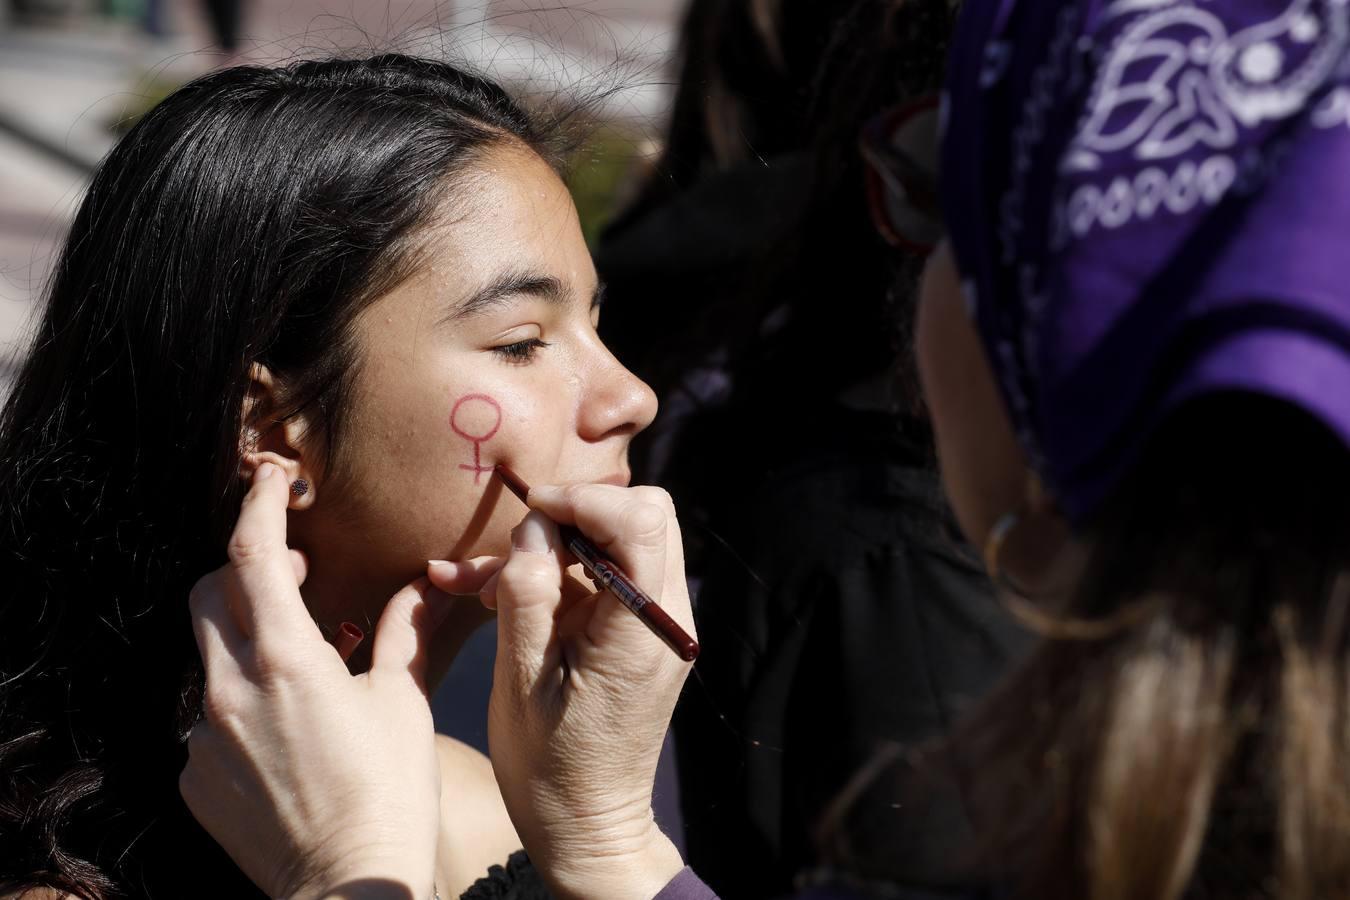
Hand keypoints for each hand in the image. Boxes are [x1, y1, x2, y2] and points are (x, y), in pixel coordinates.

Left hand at [180, 463, 445, 899]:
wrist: (350, 887)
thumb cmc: (389, 793)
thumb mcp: (402, 702)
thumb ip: (401, 632)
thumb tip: (419, 586)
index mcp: (287, 661)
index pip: (252, 554)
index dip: (259, 504)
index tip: (272, 479)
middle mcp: (230, 691)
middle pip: (209, 594)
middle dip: (244, 568)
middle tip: (294, 575)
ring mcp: (204, 738)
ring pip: (206, 656)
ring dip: (243, 639)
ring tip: (296, 663)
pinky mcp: (195, 776)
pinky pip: (204, 718)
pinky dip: (238, 703)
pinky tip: (283, 731)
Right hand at [428, 484, 692, 899]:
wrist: (586, 824)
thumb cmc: (549, 765)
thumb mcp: (522, 680)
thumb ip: (527, 594)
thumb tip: (533, 526)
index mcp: (645, 629)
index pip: (642, 520)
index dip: (584, 499)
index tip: (531, 509)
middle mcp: (667, 618)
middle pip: (640, 517)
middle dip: (571, 516)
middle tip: (512, 548)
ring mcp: (656, 625)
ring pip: (616, 542)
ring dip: (550, 549)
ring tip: (476, 583)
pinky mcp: (636, 633)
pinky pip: (602, 580)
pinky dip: (553, 577)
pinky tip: (488, 595)